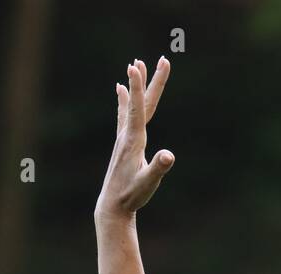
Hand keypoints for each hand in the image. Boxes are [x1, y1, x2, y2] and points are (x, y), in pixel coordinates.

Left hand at [95, 57, 172, 226]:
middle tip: (159, 59)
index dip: (137, 86)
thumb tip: (168, 156)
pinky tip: (120, 90)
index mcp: (134, 140)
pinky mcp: (124, 143)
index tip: (135, 65)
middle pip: (141, 102)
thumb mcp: (148, 184)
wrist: (112, 207)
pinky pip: (125, 114)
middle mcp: (127, 135)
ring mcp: (124, 138)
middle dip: (149, 80)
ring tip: (136, 64)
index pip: (137, 108)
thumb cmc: (132, 196)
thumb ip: (158, 169)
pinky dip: (125, 99)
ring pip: (132, 105)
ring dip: (136, 85)